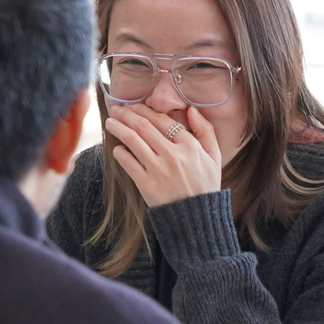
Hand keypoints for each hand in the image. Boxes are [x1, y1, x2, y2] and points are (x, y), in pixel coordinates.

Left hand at [104, 103, 225, 207]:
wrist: (196, 216)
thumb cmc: (204, 185)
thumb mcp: (214, 157)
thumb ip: (206, 131)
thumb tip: (192, 110)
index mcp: (190, 146)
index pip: (163, 120)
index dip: (145, 110)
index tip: (134, 106)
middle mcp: (173, 155)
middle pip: (144, 126)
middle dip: (127, 114)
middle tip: (116, 109)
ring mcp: (158, 169)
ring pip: (132, 140)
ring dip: (118, 127)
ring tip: (110, 123)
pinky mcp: (146, 183)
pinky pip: (127, 162)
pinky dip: (119, 152)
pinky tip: (117, 148)